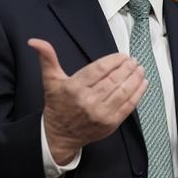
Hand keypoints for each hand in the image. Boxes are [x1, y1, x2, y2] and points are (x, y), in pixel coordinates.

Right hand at [27, 38, 147, 164]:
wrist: (59, 136)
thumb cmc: (57, 106)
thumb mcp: (51, 81)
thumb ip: (47, 59)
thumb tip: (35, 41)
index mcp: (74, 88)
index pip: (100, 69)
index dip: (114, 60)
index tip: (122, 55)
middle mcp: (88, 101)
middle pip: (114, 79)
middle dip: (127, 67)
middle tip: (133, 60)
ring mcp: (101, 114)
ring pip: (124, 91)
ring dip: (135, 78)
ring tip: (139, 68)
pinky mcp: (111, 123)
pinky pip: (128, 106)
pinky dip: (138, 93)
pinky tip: (143, 83)